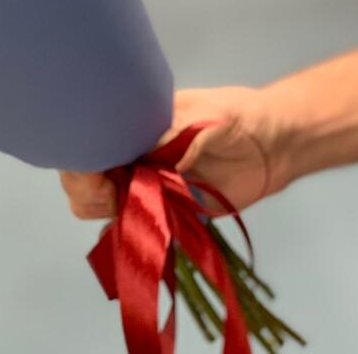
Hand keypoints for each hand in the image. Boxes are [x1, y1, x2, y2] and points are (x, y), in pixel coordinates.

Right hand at [59, 86, 293, 219]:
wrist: (275, 144)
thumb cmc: (237, 116)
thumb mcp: (205, 116)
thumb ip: (175, 136)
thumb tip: (147, 161)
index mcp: (132, 124)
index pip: (89, 141)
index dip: (82, 158)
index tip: (95, 173)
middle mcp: (132, 155)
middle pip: (87, 178)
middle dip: (89, 191)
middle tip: (115, 198)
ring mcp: (148, 185)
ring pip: (108, 207)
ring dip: (115, 214)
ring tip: (139, 214)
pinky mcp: (170, 213)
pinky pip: (142, 229)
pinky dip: (135, 239)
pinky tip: (138, 241)